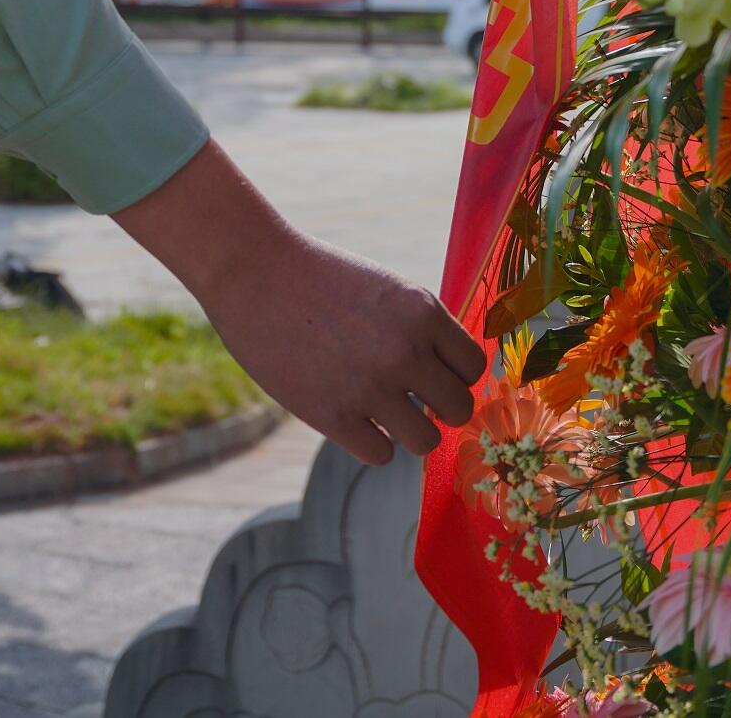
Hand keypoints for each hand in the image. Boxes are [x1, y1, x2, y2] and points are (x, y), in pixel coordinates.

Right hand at [114, 141, 480, 462]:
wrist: (256, 274)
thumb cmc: (321, 279)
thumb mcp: (387, 288)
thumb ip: (422, 328)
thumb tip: (448, 377)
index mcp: (423, 312)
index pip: (474, 367)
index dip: (456, 375)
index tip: (435, 374)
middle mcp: (405, 351)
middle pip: (460, 408)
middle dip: (440, 408)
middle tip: (415, 400)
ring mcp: (369, 386)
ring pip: (427, 441)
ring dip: (410, 432)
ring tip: (387, 415)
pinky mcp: (332, 415)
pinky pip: (381, 455)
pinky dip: (372, 443)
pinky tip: (354, 420)